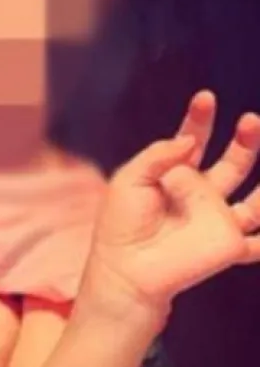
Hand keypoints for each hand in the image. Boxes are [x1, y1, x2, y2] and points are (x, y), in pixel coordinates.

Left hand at [83, 91, 259, 323]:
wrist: (126, 269)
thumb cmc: (121, 224)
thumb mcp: (130, 179)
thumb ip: (158, 156)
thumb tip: (188, 140)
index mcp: (175, 175)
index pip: (193, 141)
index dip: (200, 120)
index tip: (206, 98)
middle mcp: (202, 194)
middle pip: (232, 163)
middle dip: (244, 141)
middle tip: (252, 120)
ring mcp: (218, 219)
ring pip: (256, 199)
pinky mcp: (230, 244)